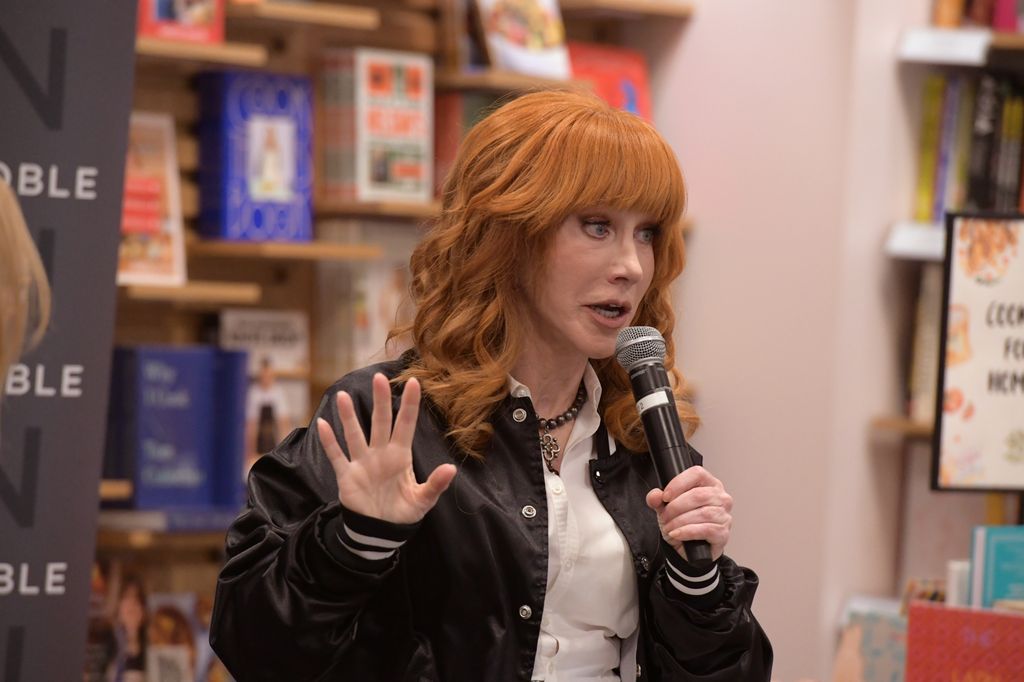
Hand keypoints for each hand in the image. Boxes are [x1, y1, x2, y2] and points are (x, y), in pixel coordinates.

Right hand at [316, 373, 456, 523]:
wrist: (380, 532)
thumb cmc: (403, 512)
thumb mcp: (423, 500)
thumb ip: (435, 484)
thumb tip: (451, 469)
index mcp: (400, 456)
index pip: (406, 425)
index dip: (410, 405)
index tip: (415, 382)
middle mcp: (380, 454)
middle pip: (380, 422)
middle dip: (380, 400)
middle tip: (379, 377)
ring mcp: (362, 463)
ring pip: (355, 434)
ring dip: (348, 417)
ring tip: (342, 395)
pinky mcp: (347, 476)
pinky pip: (336, 456)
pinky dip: (330, 442)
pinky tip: (322, 424)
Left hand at [645, 466, 731, 561]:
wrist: (688, 550)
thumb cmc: (682, 523)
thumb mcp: (666, 509)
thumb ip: (657, 500)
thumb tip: (655, 495)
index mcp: (709, 484)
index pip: (697, 474)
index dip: (679, 483)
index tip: (665, 496)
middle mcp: (720, 497)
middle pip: (698, 495)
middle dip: (676, 507)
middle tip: (664, 516)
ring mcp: (724, 515)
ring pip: (703, 513)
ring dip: (680, 521)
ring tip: (669, 527)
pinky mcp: (723, 533)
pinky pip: (706, 530)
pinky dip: (687, 532)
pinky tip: (677, 534)